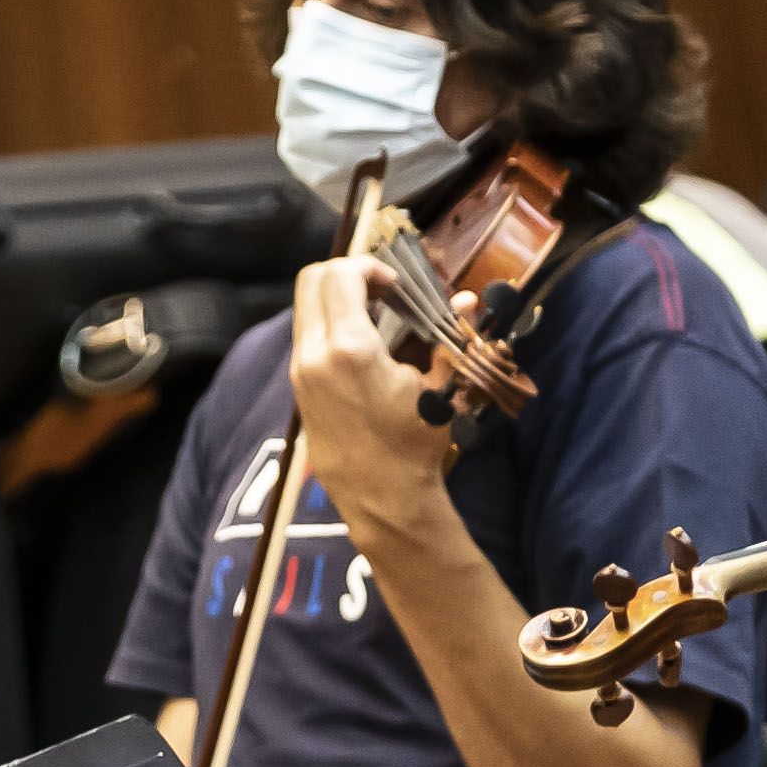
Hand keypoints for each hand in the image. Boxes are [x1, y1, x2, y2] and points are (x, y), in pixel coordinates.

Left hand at [280, 260, 454, 531]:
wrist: (382, 499)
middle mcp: (314, 355)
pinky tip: (362, 345)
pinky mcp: (298, 387)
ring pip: (306, 308)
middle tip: (382, 291)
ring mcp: (300, 371)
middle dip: (347, 274)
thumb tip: (468, 300)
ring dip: (337, 300)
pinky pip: (306, 336)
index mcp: (348, 349)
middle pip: (312, 280)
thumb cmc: (415, 445)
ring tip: (376, 318)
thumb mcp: (440, 389)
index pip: (340, 275)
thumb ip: (449, 337)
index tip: (397, 285)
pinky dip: (329, 324)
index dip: (369, 267)